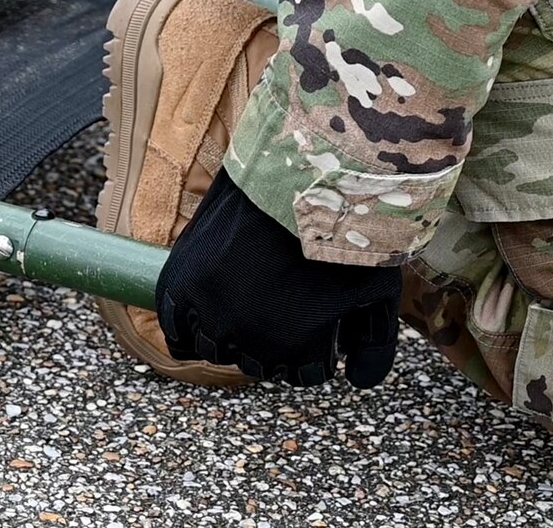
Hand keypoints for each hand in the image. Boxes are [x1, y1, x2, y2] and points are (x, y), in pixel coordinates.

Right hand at [155, 167, 401, 387]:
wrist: (300, 168)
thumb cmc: (344, 226)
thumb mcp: (377, 289)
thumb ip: (374, 344)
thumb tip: (361, 382)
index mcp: (297, 348)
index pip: (304, 374)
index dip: (317, 346)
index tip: (321, 319)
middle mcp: (249, 341)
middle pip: (259, 364)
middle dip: (278, 339)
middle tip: (286, 298)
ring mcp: (211, 311)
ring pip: (216, 349)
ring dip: (234, 331)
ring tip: (251, 296)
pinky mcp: (182, 281)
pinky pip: (175, 330)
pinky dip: (187, 328)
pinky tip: (205, 313)